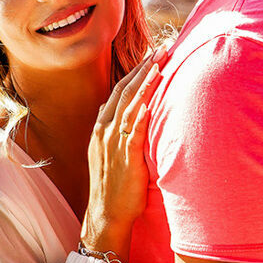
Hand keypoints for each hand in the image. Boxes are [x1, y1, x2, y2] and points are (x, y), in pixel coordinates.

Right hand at [81, 55, 161, 254]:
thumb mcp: (110, 154)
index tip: (152, 55)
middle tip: (161, 48)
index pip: (119, 91)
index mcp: (101, 128)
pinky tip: (150, 97)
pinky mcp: (125, 156)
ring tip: (160, 62)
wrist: (106, 214)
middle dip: (143, 68)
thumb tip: (115, 112)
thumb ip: (114, 131)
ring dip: (146, 82)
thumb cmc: (114, 187)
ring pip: (129, 104)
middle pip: (124, 91)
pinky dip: (141, 111)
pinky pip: (133, 129)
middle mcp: (104, 131)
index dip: (136, 72)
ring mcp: (113, 143)